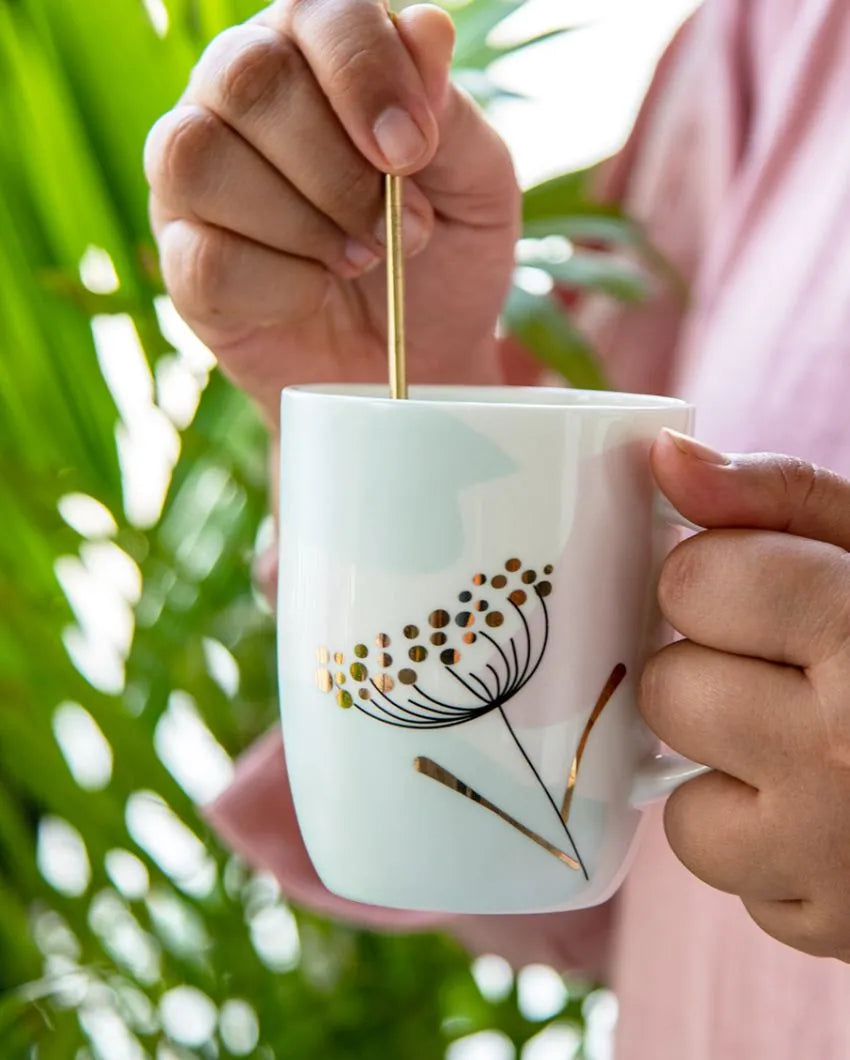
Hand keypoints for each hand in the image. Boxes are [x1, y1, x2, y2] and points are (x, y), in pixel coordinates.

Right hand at [144, 0, 519, 423]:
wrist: (415, 362)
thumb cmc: (445, 259)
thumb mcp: (478, 186)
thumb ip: (451, 112)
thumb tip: (425, 31)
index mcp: (316, 53)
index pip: (315, 9)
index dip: (364, 74)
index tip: (413, 152)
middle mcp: (239, 98)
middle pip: (247, 78)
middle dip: (337, 169)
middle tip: (398, 231)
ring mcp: (196, 180)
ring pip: (199, 158)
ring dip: (301, 223)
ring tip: (357, 260)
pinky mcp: (182, 260)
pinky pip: (203, 257)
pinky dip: (280, 286)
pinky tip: (314, 295)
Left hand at [642, 429, 849, 960]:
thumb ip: (781, 497)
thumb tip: (665, 459)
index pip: (693, 582)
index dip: (715, 576)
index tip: (756, 590)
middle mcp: (846, 757)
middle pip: (671, 689)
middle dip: (712, 671)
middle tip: (788, 672)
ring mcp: (836, 860)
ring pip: (681, 804)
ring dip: (727, 773)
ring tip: (807, 749)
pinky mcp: (830, 929)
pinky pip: (730, 878)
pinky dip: (762, 846)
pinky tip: (827, 816)